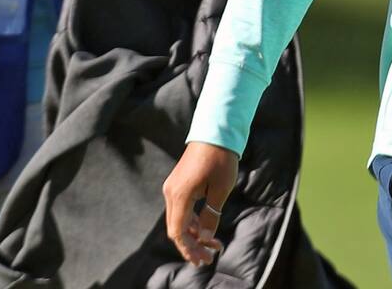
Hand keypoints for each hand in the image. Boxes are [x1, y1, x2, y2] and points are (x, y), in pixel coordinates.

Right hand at [163, 141, 238, 265]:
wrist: (215, 132)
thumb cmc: (220, 159)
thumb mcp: (220, 190)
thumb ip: (210, 215)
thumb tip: (204, 237)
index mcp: (180, 195)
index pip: (178, 231)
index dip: (189, 248)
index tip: (204, 259)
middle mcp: (171, 193)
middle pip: (175, 228)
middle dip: (191, 245)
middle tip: (209, 257)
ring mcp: (173, 188)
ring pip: (178, 220)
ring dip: (193, 234)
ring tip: (212, 246)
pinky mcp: (178, 184)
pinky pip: (181, 209)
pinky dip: (191, 222)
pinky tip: (205, 230)